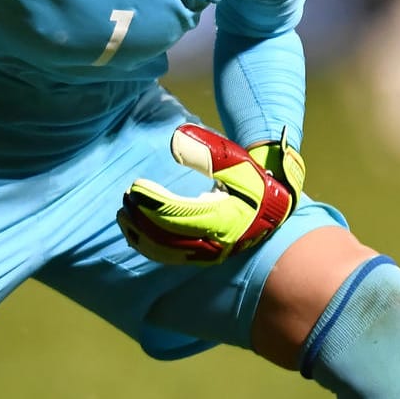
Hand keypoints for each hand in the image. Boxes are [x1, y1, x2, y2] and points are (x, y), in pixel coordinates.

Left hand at [118, 125, 305, 264]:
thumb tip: (176, 140)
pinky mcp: (202, 258)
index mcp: (221, 219)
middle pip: (164, 237)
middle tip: (125, 198)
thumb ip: (210, 153)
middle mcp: (212, 243)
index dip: (151, 203)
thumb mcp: (239, 163)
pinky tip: (135, 233)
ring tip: (123, 215)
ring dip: (139, 234)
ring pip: (163, 251)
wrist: (276, 211)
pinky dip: (148, 246)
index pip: (175, 215)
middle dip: (140, 218)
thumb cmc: (257, 184)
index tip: (135, 187)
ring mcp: (207, 254)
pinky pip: (168, 257)